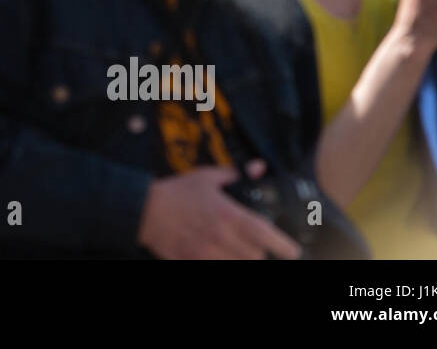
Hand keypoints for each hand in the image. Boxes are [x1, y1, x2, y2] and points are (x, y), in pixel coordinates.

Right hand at [136, 160, 302, 259]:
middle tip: (255, 246)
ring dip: (242, 259)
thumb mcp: (206, 178)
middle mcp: (222, 237)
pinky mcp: (194, 262)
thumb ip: (235, 175)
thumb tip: (259, 168)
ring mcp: (207, 254)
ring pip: (240, 265)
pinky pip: (218, 269)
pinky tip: (221, 256)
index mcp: (229, 214)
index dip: (285, 246)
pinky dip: (224, 262)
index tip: (292, 251)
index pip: (266, 235)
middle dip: (258, 251)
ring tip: (237, 250)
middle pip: (256, 256)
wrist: (144, 210)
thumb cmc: (177, 192)